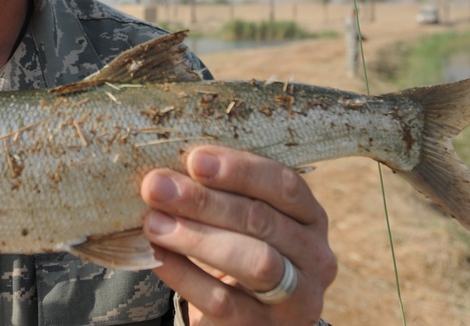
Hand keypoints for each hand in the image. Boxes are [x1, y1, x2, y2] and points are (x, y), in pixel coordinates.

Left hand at [141, 147, 336, 324]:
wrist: (247, 315)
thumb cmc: (240, 249)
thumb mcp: (243, 220)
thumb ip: (220, 193)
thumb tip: (168, 172)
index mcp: (311, 217)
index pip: (285, 185)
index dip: (240, 170)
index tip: (195, 159)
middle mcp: (315, 258)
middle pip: (262, 220)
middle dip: (204, 201)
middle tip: (156, 188)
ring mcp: (297, 299)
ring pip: (253, 262)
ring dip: (196, 237)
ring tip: (153, 222)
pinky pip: (224, 302)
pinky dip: (186, 276)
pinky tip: (157, 258)